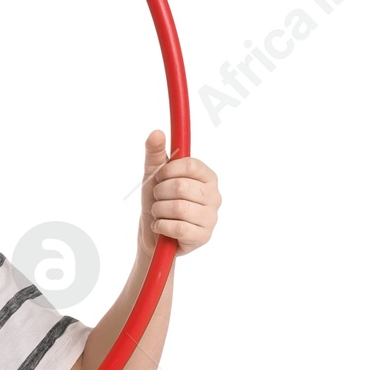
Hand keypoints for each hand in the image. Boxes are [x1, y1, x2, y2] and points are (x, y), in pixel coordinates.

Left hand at [137, 130, 219, 255]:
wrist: (154, 235)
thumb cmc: (158, 201)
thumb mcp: (154, 175)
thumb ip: (156, 153)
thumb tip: (156, 132)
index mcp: (207, 176)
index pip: (190, 165)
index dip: (168, 171)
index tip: (159, 177)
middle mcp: (214, 195)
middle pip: (182, 187)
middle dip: (160, 193)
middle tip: (157, 198)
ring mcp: (211, 217)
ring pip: (179, 208)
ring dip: (159, 211)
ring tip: (159, 213)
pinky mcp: (203, 236)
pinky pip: (178, 228)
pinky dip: (161, 226)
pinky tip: (160, 227)